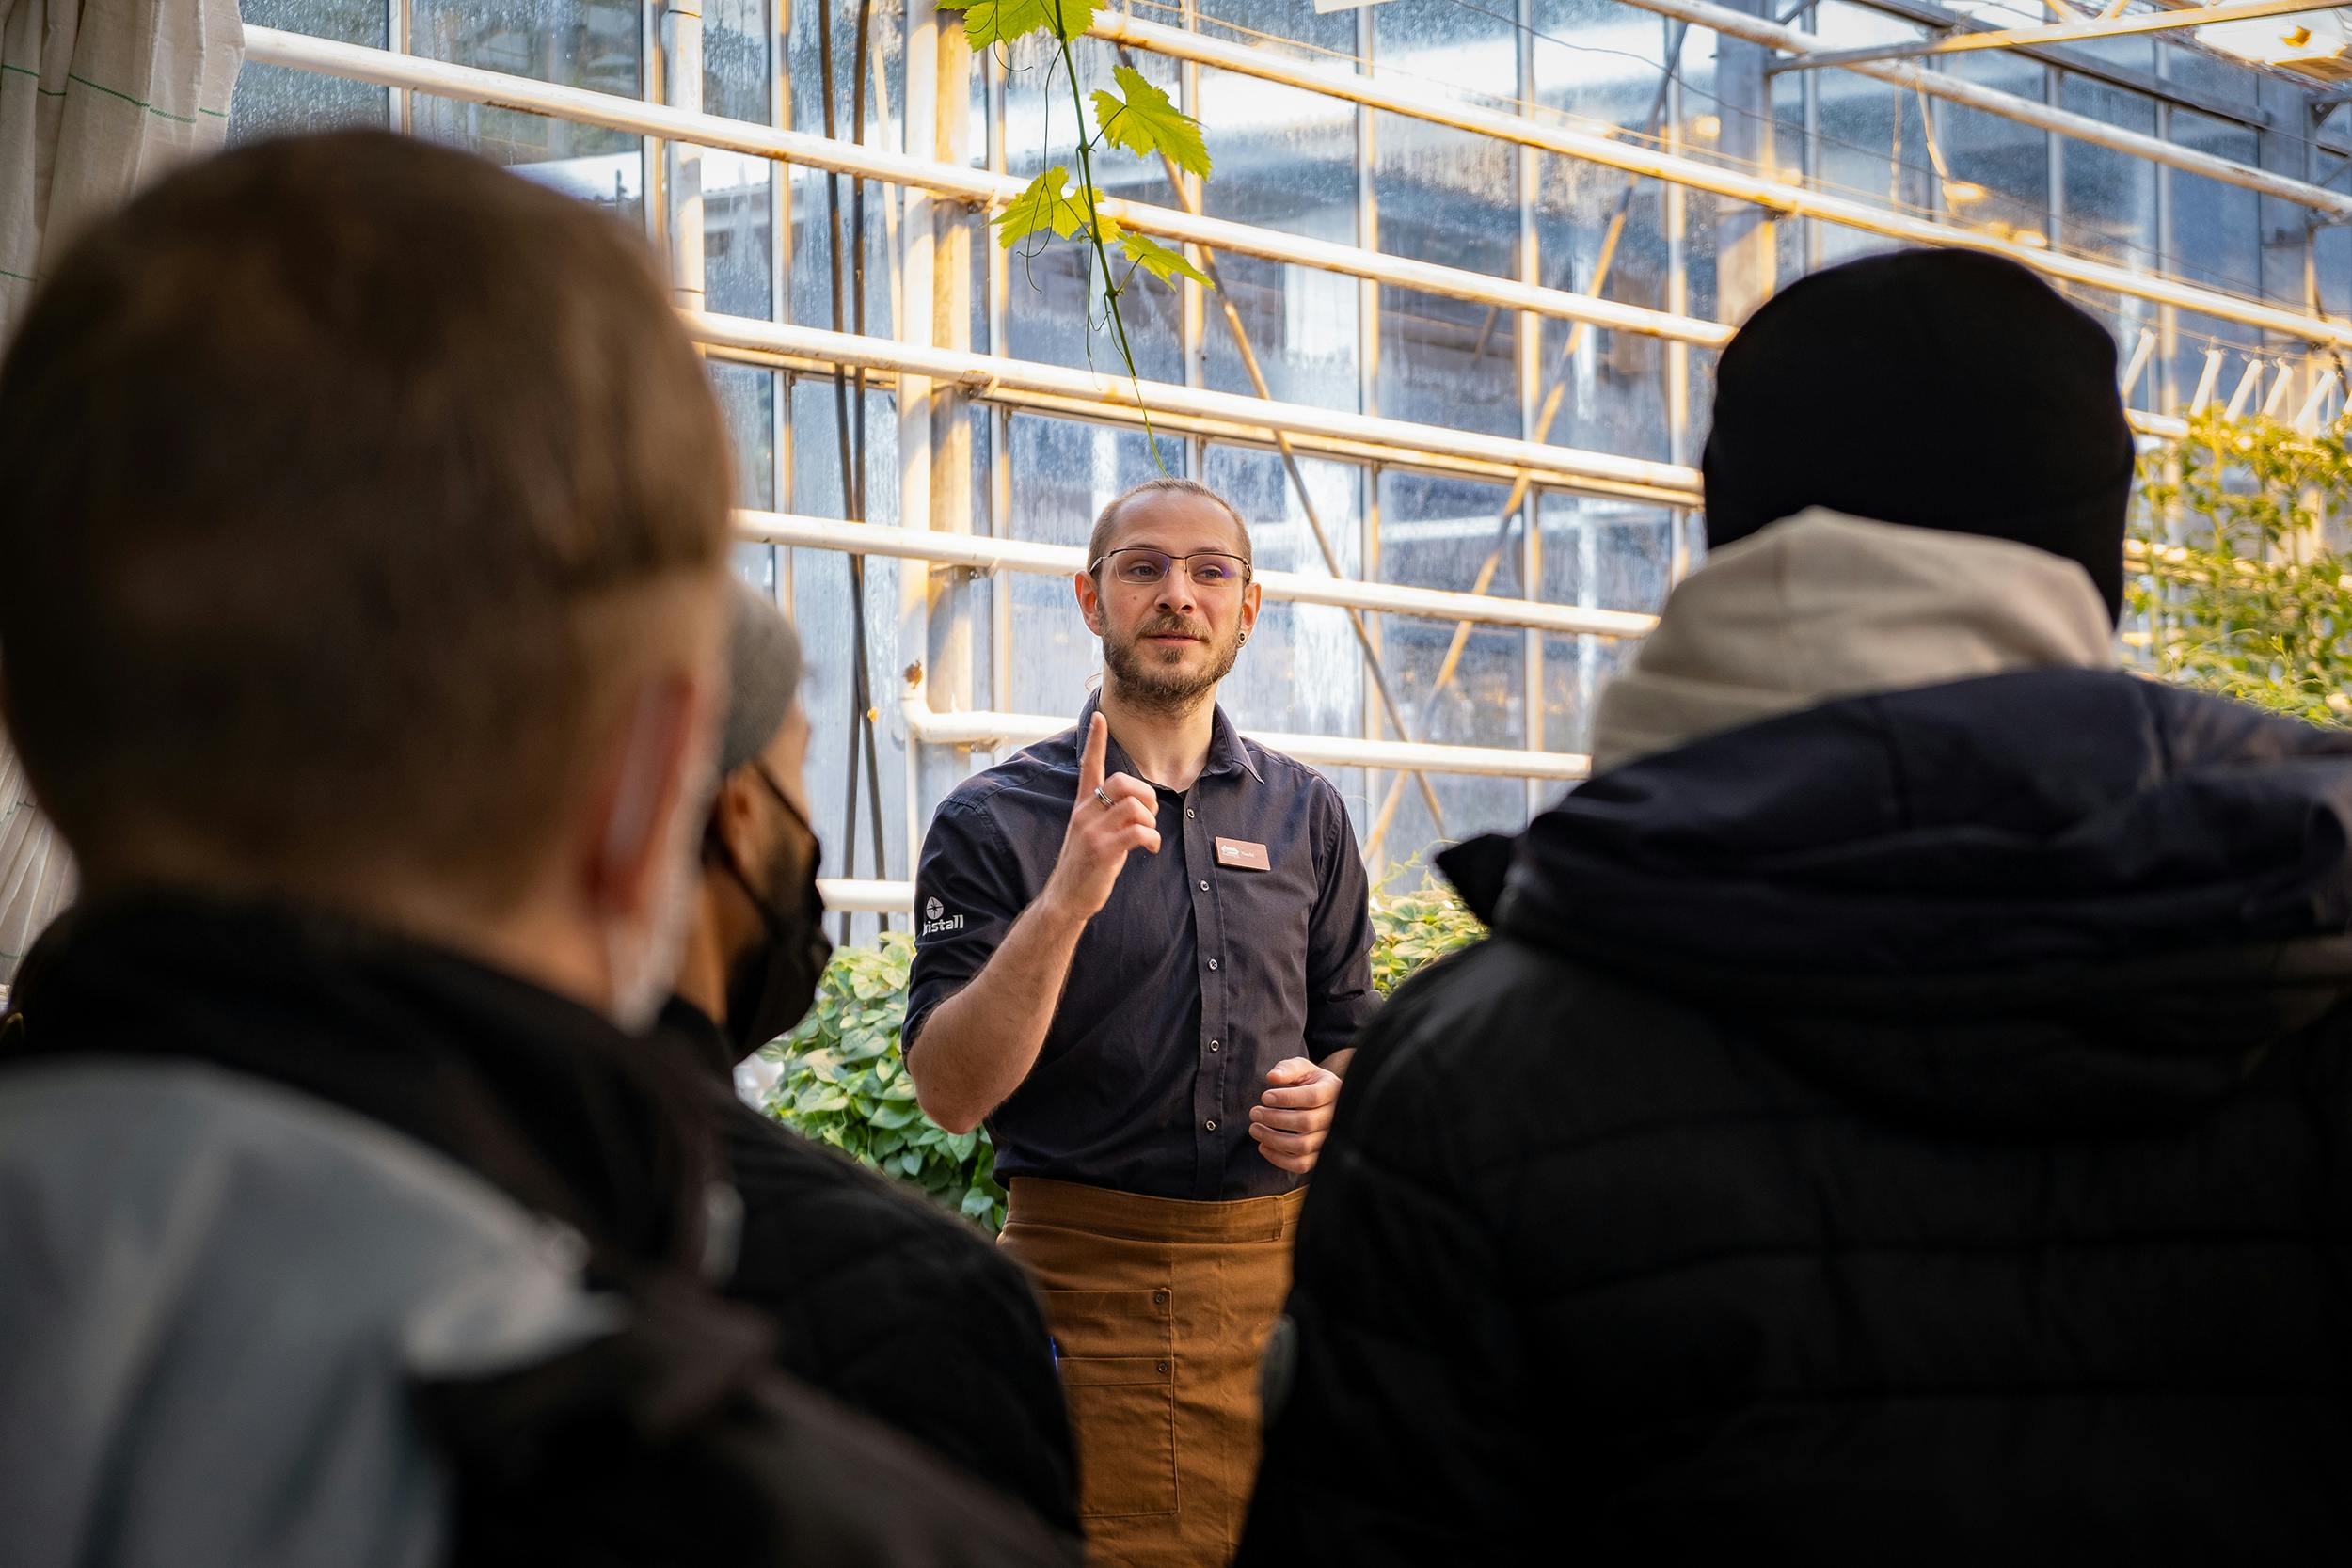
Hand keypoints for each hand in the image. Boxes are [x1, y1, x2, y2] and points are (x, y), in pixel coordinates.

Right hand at [1041, 712, 1159, 922]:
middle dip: (1145, 794)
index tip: (1100, 716)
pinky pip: (1138, 831)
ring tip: (1149, 836)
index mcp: (1082, 806)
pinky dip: (1151, 839)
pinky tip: (1149, 849)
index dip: (1096, 741)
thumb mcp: (1091, 833)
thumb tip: (1138, 803)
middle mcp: (1085, 813)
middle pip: (1121, 782)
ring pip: (1134, 806)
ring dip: (1151, 821)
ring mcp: (1092, 832)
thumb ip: (1107, 814)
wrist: (1065, 898)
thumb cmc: (1085, 865)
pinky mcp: (1102, 850)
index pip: (1088, 766)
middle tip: (1149, 814)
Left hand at [1250, 1057, 1342, 1174]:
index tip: (1265, 1097)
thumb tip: (1272, 1077)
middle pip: (1306, 1122)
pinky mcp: (1319, 1157)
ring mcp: (1329, 1140)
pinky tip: (1263, 1146)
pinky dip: (1278, 1159)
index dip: (1286, 1098)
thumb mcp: (1301, 1069)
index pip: (1312, 1097)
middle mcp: (1336, 1117)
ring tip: (1254, 1128)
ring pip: (1302, 1146)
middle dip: (1274, 1118)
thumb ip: (1287, 1069)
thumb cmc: (1309, 1083)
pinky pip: (1301, 1165)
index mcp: (1333, 1091)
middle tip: (1254, 1112)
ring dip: (1273, 1139)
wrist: (1321, 1104)